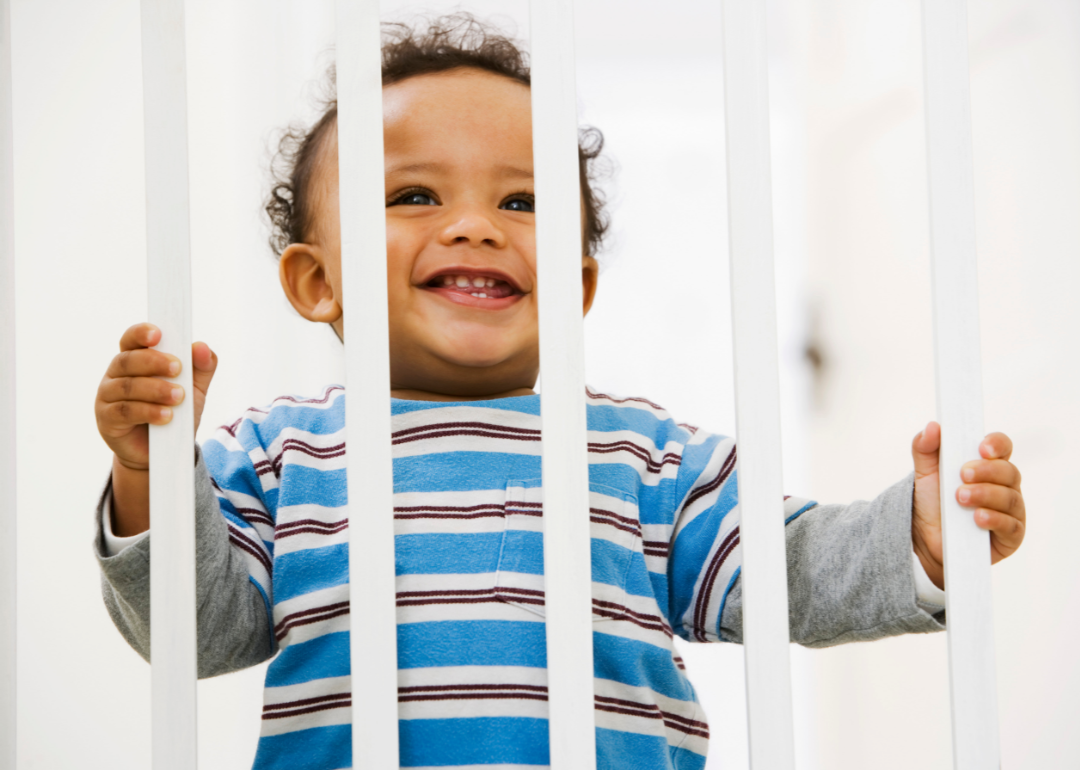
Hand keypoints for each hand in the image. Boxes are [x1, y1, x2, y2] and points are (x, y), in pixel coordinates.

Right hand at [95, 323, 217, 471]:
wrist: (162, 452)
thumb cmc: (175, 413)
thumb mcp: (194, 390)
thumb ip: (201, 368)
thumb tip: (202, 347)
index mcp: (135, 360)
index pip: (131, 340)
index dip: (140, 333)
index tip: (158, 334)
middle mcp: (116, 375)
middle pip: (128, 360)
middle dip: (155, 362)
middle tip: (178, 369)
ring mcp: (107, 397)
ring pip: (127, 386)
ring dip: (155, 389)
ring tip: (179, 397)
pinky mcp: (107, 419)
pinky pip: (124, 411)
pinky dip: (148, 412)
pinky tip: (167, 416)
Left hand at [911, 421, 1025, 589]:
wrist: (925, 538)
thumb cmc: (932, 501)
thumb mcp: (924, 472)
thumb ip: (925, 448)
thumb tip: (932, 426)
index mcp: (988, 464)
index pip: (1002, 447)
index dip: (996, 444)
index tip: (981, 447)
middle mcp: (1004, 485)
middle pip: (1009, 472)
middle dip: (986, 471)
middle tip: (962, 475)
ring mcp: (1010, 511)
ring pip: (1010, 498)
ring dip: (985, 495)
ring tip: (960, 498)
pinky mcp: (1010, 535)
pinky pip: (1011, 526)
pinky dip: (994, 519)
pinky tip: (977, 518)